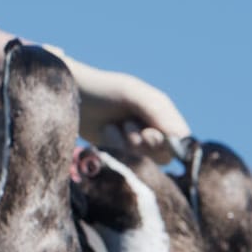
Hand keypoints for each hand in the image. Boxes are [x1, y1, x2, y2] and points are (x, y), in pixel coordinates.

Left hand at [46, 46, 189, 163]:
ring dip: (127, 144)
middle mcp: (153, 129)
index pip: (181, 140)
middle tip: (126, 124)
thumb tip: (181, 137)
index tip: (148, 134)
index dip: (168, 143)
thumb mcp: (132, 93)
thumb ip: (158, 111)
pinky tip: (105, 133)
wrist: (70, 96)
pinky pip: (125, 162)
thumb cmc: (102, 89)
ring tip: (113, 125)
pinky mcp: (118, 153)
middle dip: (143, 143)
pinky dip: (115, 148)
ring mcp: (135, 143)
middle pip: (164, 155)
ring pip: (144, 160)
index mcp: (163, 113)